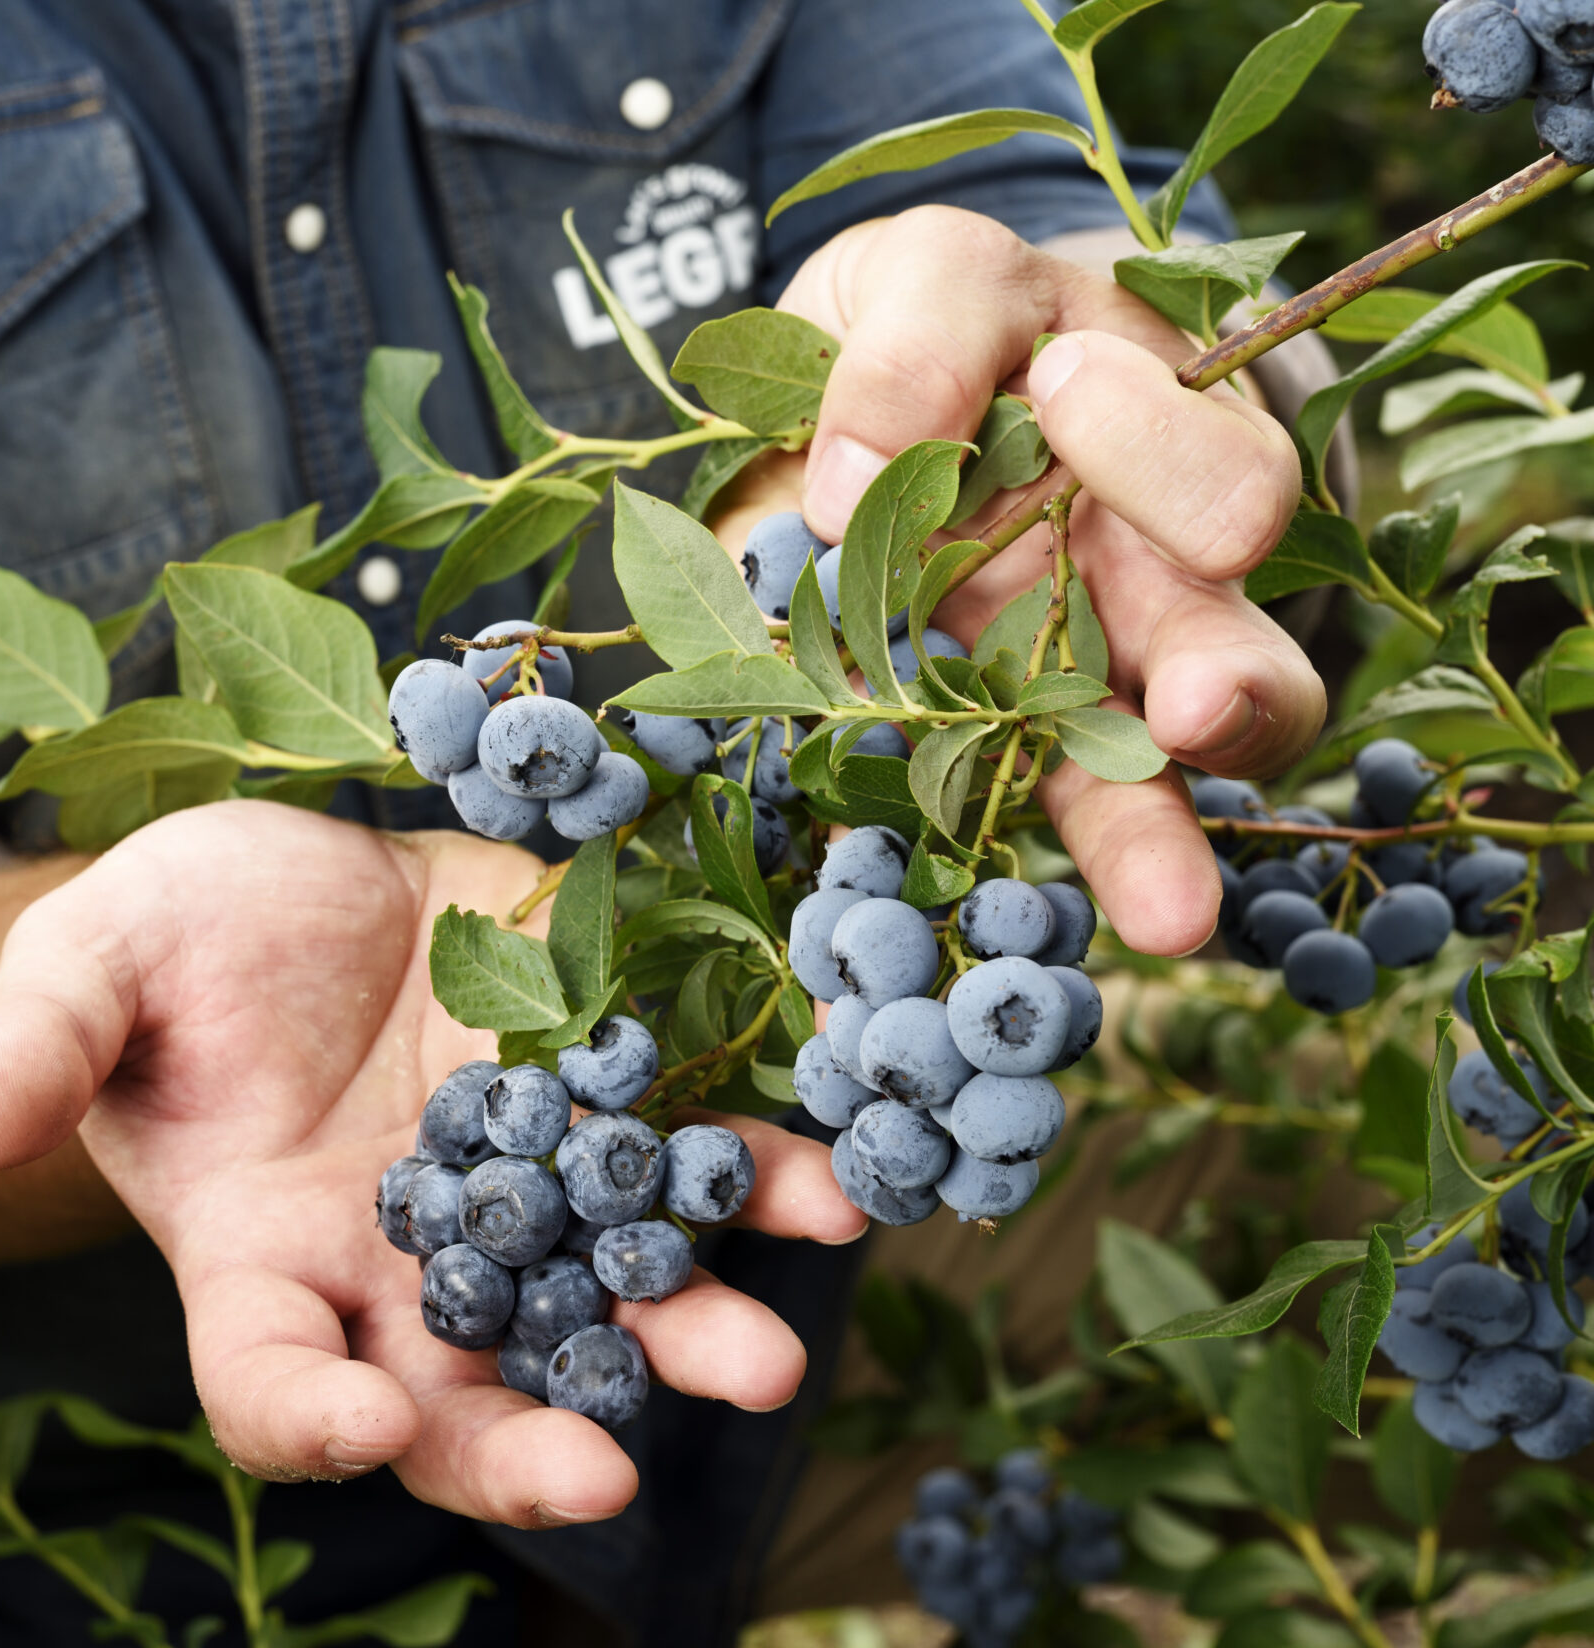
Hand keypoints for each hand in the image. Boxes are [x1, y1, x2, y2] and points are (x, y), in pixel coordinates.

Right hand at [0, 800, 864, 1526]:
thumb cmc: (166, 947)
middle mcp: (407, 1262)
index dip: (307, 1417)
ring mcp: (526, 1188)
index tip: (358, 1426)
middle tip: (610, 1477)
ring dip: (692, 1332)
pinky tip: (835, 1180)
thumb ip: (38, 1045)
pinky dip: (763, 1177)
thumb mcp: (86, 963)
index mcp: (262, 1259)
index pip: (270, 1378)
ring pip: (609, 1295)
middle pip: (466, 1395)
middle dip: (538, 1447)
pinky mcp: (612, 1095)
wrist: (297, 882)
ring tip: (774, 1356)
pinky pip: (693, 1154)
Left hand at [720, 207, 1324, 955]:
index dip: (1149, 435)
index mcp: (1169, 440)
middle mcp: (1152, 568)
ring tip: (1170, 912)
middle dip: (1221, 683)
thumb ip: (918, 335)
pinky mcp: (1004, 733)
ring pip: (1148, 772)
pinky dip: (1056, 871)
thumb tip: (854, 475)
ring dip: (1155, 835)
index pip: (1217, 462)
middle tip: (1185, 707)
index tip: (1058, 381)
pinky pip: (1047, 814)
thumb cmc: (934, 316)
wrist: (859, 377)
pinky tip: (1076, 935)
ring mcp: (1086, 661)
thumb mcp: (924, 273)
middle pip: (1232, 644)